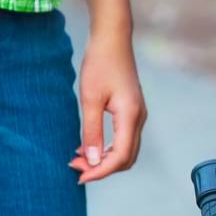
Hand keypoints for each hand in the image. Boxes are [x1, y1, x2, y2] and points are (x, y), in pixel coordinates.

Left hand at [69, 30, 145, 182]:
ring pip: (126, 150)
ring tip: (79, 158)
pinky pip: (124, 139)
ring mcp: (138, 114)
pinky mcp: (132, 111)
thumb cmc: (100, 64)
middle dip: (102, 168)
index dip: (101, 171)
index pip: (120, 156)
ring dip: (105, 159)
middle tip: (76, 167)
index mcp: (130, 115)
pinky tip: (89, 146)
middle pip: (126, 158)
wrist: (113, 39)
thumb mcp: (90, 99)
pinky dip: (108, 148)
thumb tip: (92, 160)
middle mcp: (139, 118)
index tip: (80, 176)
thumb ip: (91, 131)